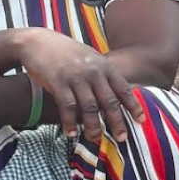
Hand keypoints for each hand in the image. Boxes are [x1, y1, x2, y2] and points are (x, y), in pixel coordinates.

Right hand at [17, 29, 144, 142]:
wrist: (37, 41)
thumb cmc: (66, 52)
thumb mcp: (91, 58)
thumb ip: (104, 74)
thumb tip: (118, 92)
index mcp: (104, 67)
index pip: (124, 89)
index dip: (134, 106)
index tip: (141, 120)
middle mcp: (93, 72)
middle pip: (110, 102)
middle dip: (117, 122)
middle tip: (122, 138)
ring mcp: (76, 77)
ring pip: (90, 107)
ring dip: (93, 126)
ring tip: (95, 138)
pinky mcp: (57, 82)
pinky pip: (67, 106)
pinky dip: (70, 122)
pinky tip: (71, 133)